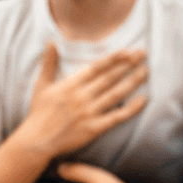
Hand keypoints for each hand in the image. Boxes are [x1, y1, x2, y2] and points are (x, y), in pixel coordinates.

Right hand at [23, 43, 147, 159]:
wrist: (36, 141)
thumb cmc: (38, 113)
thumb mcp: (41, 85)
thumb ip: (49, 63)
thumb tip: (50, 41)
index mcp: (71, 84)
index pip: (97, 67)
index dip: (114, 58)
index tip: (129, 51)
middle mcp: (82, 96)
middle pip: (110, 77)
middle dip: (128, 64)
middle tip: (144, 53)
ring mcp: (89, 112)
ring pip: (115, 94)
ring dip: (132, 82)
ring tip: (146, 71)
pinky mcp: (93, 129)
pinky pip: (116, 117)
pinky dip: (131, 108)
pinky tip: (143, 100)